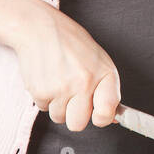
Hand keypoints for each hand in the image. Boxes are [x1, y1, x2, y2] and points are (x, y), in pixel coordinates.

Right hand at [14, 3, 120, 131]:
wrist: (41, 29)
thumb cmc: (72, 43)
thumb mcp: (98, 60)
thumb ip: (106, 89)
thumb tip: (112, 118)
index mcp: (105, 74)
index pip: (106, 112)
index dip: (102, 118)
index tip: (98, 115)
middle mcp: (85, 83)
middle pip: (78, 124)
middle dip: (74, 115)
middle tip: (73, 96)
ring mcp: (62, 89)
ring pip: (59, 118)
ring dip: (58, 105)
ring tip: (59, 81)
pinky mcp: (41, 92)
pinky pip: (43, 108)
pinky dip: (44, 97)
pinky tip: (48, 78)